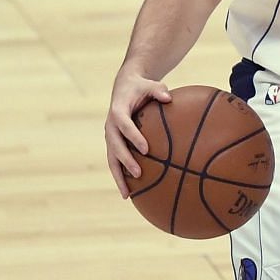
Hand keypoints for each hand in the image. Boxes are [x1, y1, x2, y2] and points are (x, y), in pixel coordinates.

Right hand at [105, 67, 171, 196]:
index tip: (146, 149)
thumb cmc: (141, 87)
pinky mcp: (113, 143)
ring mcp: (110, 136)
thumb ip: (159, 90)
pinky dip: (120, 176)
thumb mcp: (151, 84)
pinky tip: (129, 193)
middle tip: (139, 174)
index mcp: (118, 111)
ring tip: (127, 194)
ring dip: (118, 177)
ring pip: (111, 159)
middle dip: (125, 161)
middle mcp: (111, 126)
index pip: (124, 125)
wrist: (124, 87)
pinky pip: (115, 162)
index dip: (133, 136)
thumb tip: (169, 98)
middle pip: (115, 146)